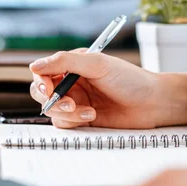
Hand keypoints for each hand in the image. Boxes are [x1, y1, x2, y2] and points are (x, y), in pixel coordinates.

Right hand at [30, 50, 186, 128]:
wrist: (153, 103)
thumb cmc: (130, 79)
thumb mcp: (98, 64)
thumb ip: (66, 61)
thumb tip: (34, 65)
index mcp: (74, 65)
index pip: (44, 71)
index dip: (41, 81)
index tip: (48, 89)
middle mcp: (73, 83)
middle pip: (42, 92)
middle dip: (51, 100)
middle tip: (69, 103)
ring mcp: (77, 102)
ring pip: (52, 110)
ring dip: (65, 112)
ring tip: (87, 111)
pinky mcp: (83, 120)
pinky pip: (64, 124)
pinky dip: (73, 122)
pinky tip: (92, 116)